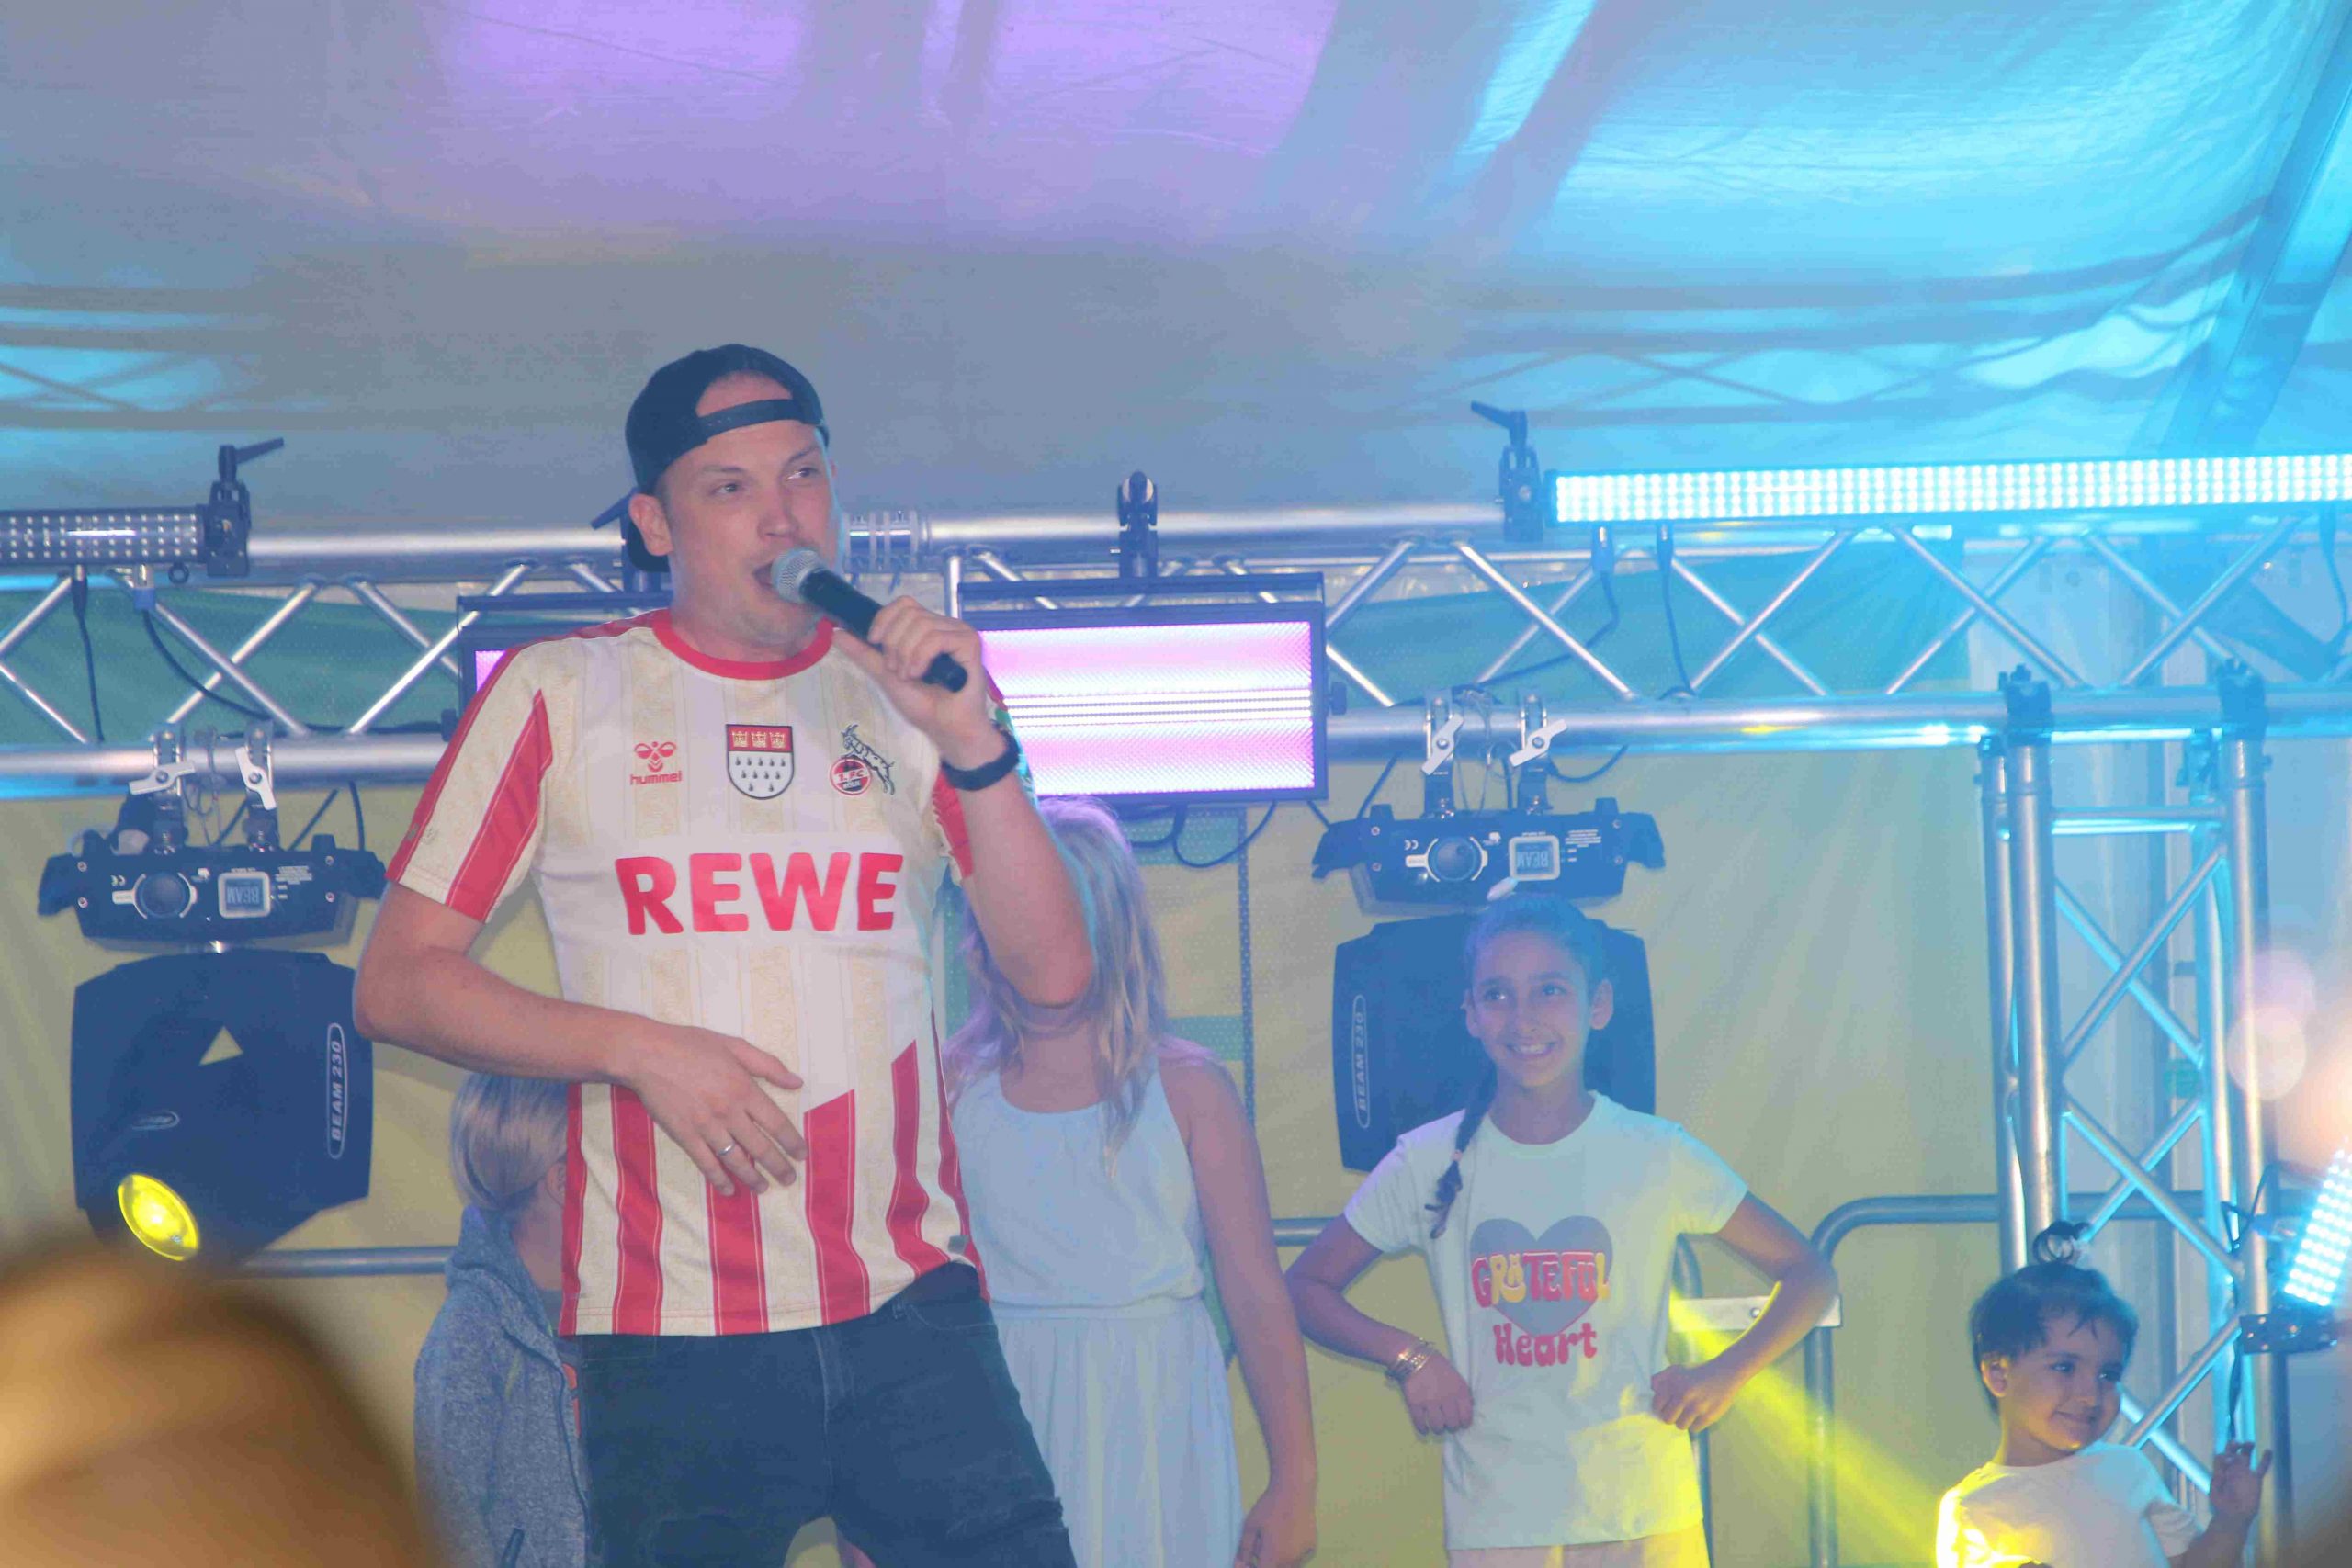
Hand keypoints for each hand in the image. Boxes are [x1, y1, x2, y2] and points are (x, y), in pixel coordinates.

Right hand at [619, 1019, 807, 1196]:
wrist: (648, 1054)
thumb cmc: (691, 1045)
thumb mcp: (734, 1045)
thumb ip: (768, 1065)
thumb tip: (797, 1082)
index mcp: (744, 1088)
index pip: (776, 1122)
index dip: (792, 1142)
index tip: (802, 1155)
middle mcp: (729, 1111)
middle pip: (760, 1147)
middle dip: (778, 1166)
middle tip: (789, 1179)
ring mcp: (706, 1126)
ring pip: (735, 1160)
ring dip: (752, 1177)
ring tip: (764, 1188)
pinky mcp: (685, 1136)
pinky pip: (706, 1163)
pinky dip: (719, 1179)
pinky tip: (729, 1189)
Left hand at [829, 598, 999, 763]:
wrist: (946, 728)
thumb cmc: (923, 704)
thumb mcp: (885, 674)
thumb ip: (864, 653)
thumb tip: (836, 632)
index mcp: (928, 629)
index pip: (904, 604)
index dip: (884, 618)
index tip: (874, 642)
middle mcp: (945, 626)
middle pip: (910, 612)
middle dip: (894, 643)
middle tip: (897, 671)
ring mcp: (959, 632)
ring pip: (921, 624)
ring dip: (906, 654)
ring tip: (909, 677)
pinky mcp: (969, 642)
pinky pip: (936, 637)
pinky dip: (921, 656)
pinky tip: (920, 674)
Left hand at [1235, 1474, 1314, 1567]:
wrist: (1295, 1490)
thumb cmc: (1269, 1507)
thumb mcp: (1250, 1527)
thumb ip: (1243, 1550)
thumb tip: (1238, 1566)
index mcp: (1273, 1558)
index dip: (1253, 1567)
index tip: (1249, 1560)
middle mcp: (1290, 1561)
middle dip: (1266, 1563)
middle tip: (1260, 1545)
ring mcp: (1303, 1555)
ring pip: (1288, 1566)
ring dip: (1279, 1560)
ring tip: (1274, 1538)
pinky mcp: (1312, 1548)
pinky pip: (1299, 1559)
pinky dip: (1292, 1555)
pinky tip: (1287, 1538)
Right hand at [1400, 1353, 1472, 1435]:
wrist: (1414, 1357)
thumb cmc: (1437, 1365)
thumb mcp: (1455, 1375)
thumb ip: (1462, 1391)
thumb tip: (1469, 1405)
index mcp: (1459, 1390)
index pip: (1466, 1415)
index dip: (1464, 1423)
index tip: (1461, 1424)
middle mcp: (1446, 1398)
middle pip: (1452, 1423)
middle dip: (1451, 1426)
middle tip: (1447, 1424)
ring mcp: (1430, 1402)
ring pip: (1437, 1426)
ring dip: (1438, 1429)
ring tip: (1437, 1427)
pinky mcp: (1415, 1404)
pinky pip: (1420, 1423)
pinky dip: (1423, 1429)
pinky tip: (1424, 1429)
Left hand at [1650, 1357, 1746, 1432]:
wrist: (1725, 1372)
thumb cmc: (1698, 1372)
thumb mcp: (1677, 1369)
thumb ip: (1660, 1378)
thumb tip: (1652, 1390)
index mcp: (1673, 1383)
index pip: (1657, 1406)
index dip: (1661, 1407)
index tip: (1667, 1406)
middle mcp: (1684, 1395)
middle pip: (1667, 1419)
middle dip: (1672, 1416)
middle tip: (1679, 1410)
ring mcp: (1697, 1406)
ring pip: (1681, 1426)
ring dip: (1684, 1421)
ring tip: (1690, 1412)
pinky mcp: (1709, 1415)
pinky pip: (1694, 1428)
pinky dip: (1696, 1423)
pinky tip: (1700, 1414)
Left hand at [2208, 1441, 2269, 1523]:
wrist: (2233, 1515)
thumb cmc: (2221, 1502)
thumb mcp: (2215, 1487)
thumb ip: (2219, 1473)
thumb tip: (2227, 1460)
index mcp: (2221, 1470)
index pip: (2222, 1457)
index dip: (2224, 1455)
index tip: (2228, 1459)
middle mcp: (2232, 1470)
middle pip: (2233, 1453)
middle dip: (2234, 1446)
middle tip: (2238, 1443)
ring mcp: (2245, 1474)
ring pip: (2246, 1458)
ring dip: (2247, 1449)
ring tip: (2249, 1443)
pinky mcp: (2256, 1480)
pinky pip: (2261, 1468)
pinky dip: (2265, 1460)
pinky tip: (2268, 1451)